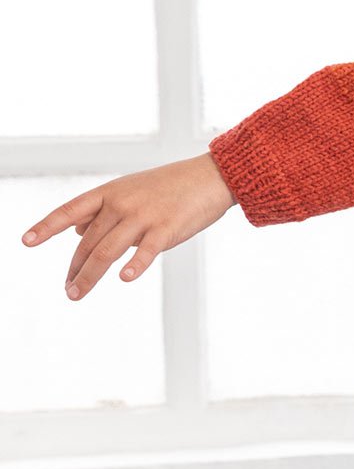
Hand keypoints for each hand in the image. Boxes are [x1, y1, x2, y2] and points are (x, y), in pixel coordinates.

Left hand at [20, 153, 237, 300]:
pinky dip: (134, 265)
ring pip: (106, 251)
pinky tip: (125, 278)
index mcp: (111, 192)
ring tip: (76, 293)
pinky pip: (145, 250)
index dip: (47, 226)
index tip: (26, 241)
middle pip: (87, 242)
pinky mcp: (167, 228)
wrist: (212, 176)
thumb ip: (105, 209)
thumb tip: (79, 230)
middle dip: (74, 269)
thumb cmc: (173, 185)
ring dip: (88, 276)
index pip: (70, 210)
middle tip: (68, 289)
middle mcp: (122, 203)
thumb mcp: (132, 189)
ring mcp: (143, 216)